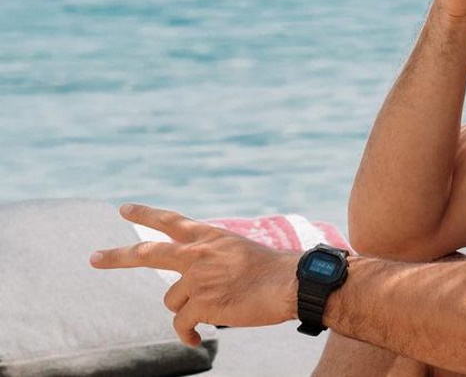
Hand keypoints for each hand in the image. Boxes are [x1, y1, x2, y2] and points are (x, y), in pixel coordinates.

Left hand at [90, 204, 299, 346]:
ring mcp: (198, 278)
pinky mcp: (202, 303)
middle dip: (117, 256)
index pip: (171, 221)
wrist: (290, 283)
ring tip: (211, 311)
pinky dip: (187, 334)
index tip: (124, 209)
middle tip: (94, 258)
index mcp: (209, 236)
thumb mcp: (238, 251)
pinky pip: (182, 324)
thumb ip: (211, 258)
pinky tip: (195, 338)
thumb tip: (190, 283)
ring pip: (173, 301)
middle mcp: (198, 253)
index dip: (146, 214)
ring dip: (187, 310)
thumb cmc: (273, 270)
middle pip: (147, 253)